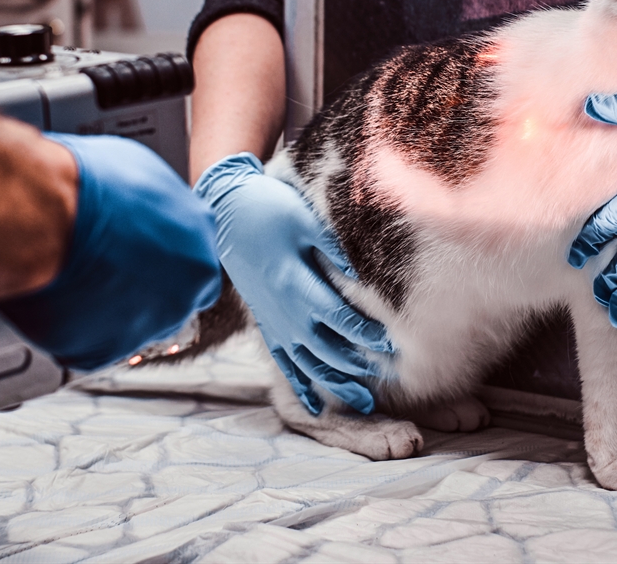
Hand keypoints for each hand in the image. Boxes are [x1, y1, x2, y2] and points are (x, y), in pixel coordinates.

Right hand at [0, 134, 220, 369]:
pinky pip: (88, 341)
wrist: (45, 218)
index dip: (165, 259)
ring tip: (76, 274)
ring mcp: (142, 328)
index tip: (141, 251)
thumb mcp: (146, 175)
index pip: (193, 268)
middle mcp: (181, 297)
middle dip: (140, 286)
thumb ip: (161, 207)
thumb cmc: (91, 187)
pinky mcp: (99, 352)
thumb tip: (150, 209)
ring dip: (108, 306)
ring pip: (128, 324)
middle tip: (106, 263)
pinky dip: (73, 323)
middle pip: (167, 300)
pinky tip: (59, 293)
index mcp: (199, 253)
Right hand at [195, 152, 392, 414]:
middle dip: (358, 365)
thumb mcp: (304, 221)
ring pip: (306, 362)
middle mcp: (283, 310)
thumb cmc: (269, 209)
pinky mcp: (264, 321)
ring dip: (335, 383)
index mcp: (295, 284)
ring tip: (362, 401)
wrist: (224, 212)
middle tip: (390, 377)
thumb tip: (359, 278)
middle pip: (325, 348)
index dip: (366, 334)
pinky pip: (282, 362)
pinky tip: (315, 408)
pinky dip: (299, 385)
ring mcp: (272, 319)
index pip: (338, 319)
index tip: (391, 346)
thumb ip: (333, 250)